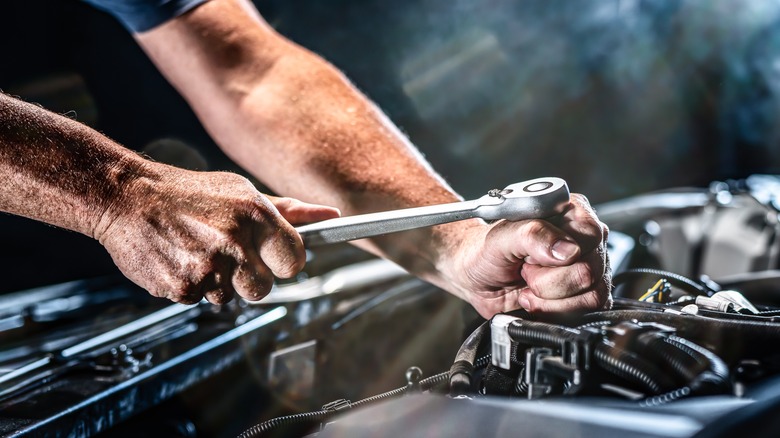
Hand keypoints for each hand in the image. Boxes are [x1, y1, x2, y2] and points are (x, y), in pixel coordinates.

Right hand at [94, 165, 339, 303]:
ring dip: (216, 281)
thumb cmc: (192, 194)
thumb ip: (289, 211)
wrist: (129, 197)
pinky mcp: (181, 287)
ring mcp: (207, 268)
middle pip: (263, 289)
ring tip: (196, 249)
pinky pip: (199, 300)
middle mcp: (234, 243)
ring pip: (229, 297)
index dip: (283, 261)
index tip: (271, 256)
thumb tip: (332, 216)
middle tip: (225, 253)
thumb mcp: (243, 193)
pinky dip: (190, 285)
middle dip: (248, 276)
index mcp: (255, 216)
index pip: (294, 261)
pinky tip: (178, 258)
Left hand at [443, 194, 610, 318]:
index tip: (530, 256)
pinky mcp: (584, 296)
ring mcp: (588, 269)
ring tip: (529, 286)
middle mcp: (584, 240)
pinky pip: (587, 311)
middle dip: (547, 280)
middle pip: (588, 271)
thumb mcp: (500, 238)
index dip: (557, 253)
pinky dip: (554, 312)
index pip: (589, 234)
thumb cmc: (487, 251)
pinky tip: (537, 300)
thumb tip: (568, 249)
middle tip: (525, 271)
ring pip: (591, 296)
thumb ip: (532, 235)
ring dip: (549, 300)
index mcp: (570, 212)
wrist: (477, 277)